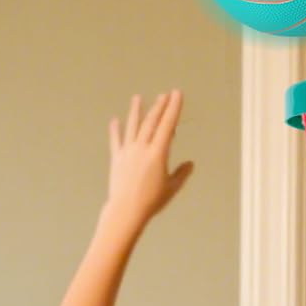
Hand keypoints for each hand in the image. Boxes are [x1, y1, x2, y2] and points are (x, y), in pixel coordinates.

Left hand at [105, 90, 193, 233]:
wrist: (126, 210)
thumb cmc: (151, 201)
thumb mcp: (172, 188)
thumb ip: (182, 173)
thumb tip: (190, 164)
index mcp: (158, 153)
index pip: (167, 125)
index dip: (173, 108)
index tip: (177, 94)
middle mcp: (142, 147)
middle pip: (151, 122)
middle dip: (159, 106)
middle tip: (164, 94)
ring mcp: (128, 151)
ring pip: (133, 126)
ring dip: (136, 111)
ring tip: (137, 98)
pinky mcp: (117, 159)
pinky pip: (116, 141)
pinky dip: (115, 130)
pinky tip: (115, 121)